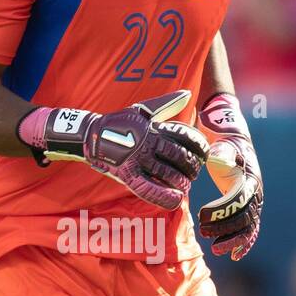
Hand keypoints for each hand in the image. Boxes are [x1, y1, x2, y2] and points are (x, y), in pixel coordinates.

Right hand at [17, 90, 207, 209]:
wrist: (91, 135)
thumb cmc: (119, 123)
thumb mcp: (142, 111)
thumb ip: (166, 104)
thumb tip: (187, 94)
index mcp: (154, 128)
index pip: (185, 136)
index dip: (199, 146)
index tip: (203, 153)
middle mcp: (147, 143)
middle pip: (179, 156)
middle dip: (192, 166)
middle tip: (194, 173)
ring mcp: (137, 160)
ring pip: (167, 173)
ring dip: (181, 182)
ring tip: (186, 186)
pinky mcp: (126, 175)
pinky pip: (147, 189)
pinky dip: (163, 196)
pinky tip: (175, 200)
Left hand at [196, 92, 261, 260]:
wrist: (234, 144)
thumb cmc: (224, 145)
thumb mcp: (221, 146)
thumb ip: (222, 154)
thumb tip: (219, 161)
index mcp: (248, 179)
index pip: (238, 200)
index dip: (221, 211)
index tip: (203, 217)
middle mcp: (255, 192)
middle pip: (244, 218)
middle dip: (226, 230)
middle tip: (205, 235)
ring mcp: (254, 202)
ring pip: (248, 227)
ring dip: (233, 240)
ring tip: (216, 249)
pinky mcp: (249, 207)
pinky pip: (250, 228)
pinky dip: (244, 243)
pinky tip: (234, 255)